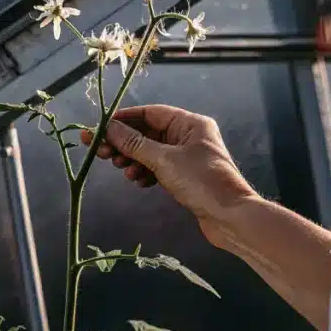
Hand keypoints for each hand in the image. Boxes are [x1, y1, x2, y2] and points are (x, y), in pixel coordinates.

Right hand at [80, 105, 258, 240]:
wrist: (230, 217)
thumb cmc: (201, 182)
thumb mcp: (164, 160)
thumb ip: (134, 144)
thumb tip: (108, 128)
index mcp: (190, 124)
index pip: (150, 113)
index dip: (123, 120)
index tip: (100, 129)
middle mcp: (189, 136)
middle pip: (148, 133)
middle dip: (125, 143)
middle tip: (102, 153)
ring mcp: (188, 157)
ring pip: (151, 152)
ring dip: (134, 159)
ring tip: (123, 170)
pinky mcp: (186, 176)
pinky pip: (159, 168)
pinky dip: (146, 172)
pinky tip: (139, 181)